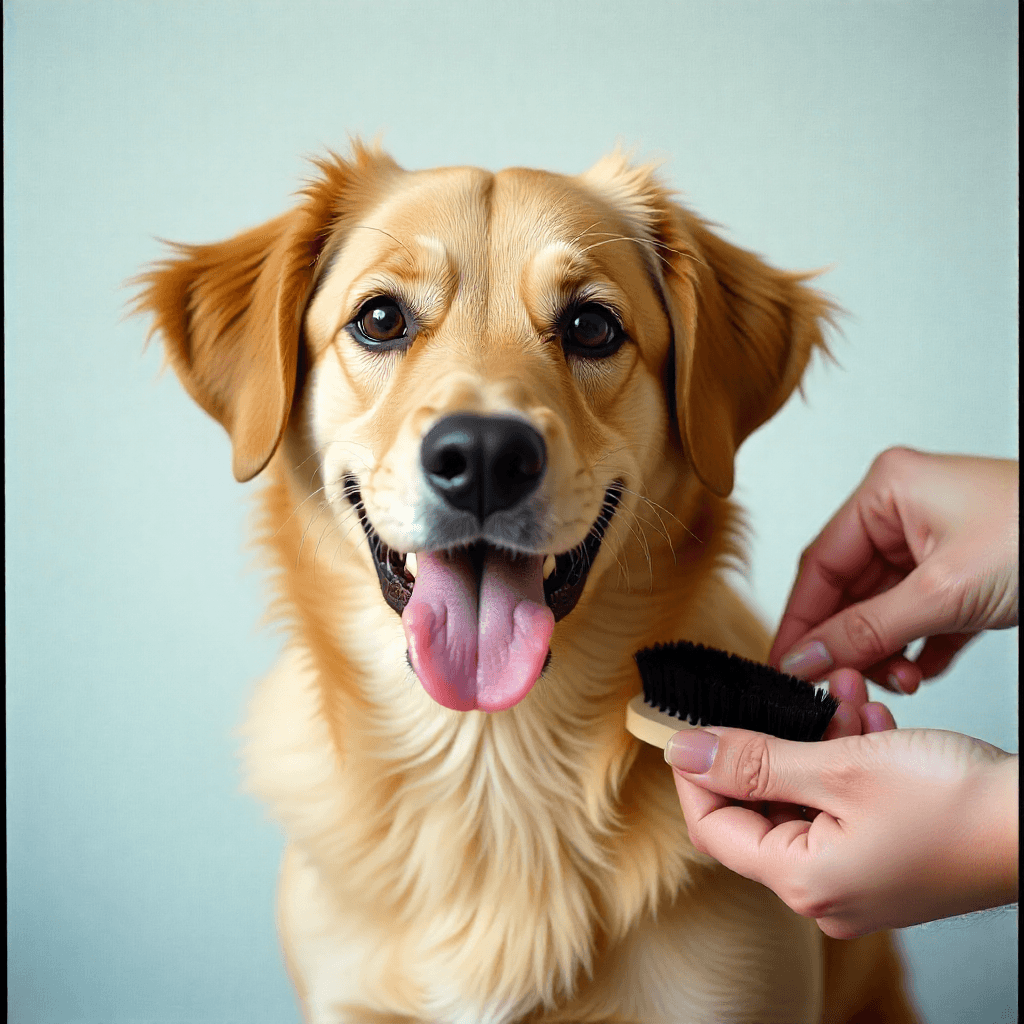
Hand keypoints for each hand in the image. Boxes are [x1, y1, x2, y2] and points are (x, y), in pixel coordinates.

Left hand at [668, 671, 1017, 937]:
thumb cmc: (956, 803)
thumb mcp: (839, 767)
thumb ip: (753, 760)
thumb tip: (684, 750)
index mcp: (803, 881)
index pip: (712, 826)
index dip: (695, 771)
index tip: (690, 724)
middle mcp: (825, 892)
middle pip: (761, 808)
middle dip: (772, 740)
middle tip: (783, 693)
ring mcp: (858, 880)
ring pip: (807, 796)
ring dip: (815, 738)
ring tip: (840, 690)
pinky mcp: (886, 861)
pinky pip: (843, 806)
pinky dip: (846, 760)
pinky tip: (867, 718)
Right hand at [768, 449, 1017, 692]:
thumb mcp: (944, 593)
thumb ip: (867, 630)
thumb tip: (805, 657)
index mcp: (887, 491)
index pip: (821, 563)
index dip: (801, 620)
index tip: (786, 667)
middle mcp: (904, 511)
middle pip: (850, 590)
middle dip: (852, 643)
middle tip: (843, 686)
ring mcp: (935, 541)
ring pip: (883, 608)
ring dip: (886, 652)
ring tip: (899, 681)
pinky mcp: (961, 573)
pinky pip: (918, 616)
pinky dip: (918, 649)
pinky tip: (924, 671)